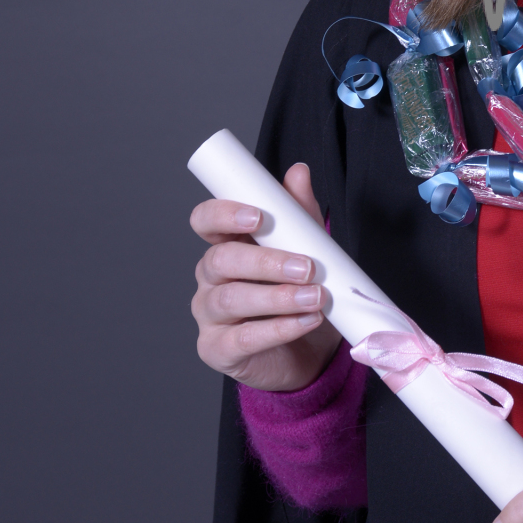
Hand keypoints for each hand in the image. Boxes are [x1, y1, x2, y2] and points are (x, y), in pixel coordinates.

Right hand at [190, 162, 341, 390]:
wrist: (311, 350)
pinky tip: (307, 321)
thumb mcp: (306, 248)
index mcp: (226, 245)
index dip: (224, 215)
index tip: (258, 217)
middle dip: (266, 261)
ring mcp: (210, 316)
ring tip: (316, 297)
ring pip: (231, 298)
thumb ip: (299, 213)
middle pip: (221, 260)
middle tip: (307, 267)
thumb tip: (298, 172)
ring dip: (278, 296)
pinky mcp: (219, 349)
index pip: (206, 221)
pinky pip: (244, 338)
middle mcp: (211, 278)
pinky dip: (279, 329)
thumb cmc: (299, 292)